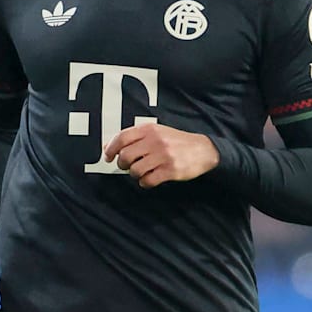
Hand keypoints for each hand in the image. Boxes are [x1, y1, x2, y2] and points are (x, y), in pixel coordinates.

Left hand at [104, 123, 219, 188]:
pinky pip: (148, 181)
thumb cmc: (177, 141)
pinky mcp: (170, 170)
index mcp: (150, 129)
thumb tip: (109, 146)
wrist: (203, 150)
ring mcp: (163, 156)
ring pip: (135, 170)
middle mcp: (155, 141)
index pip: (122, 137)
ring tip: (141, 172)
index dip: (110, 149)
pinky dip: (145, 183)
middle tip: (127, 166)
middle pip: (125, 155)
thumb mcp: (157, 132)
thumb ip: (135, 137)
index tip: (108, 156)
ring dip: (134, 174)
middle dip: (122, 164)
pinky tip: (150, 179)